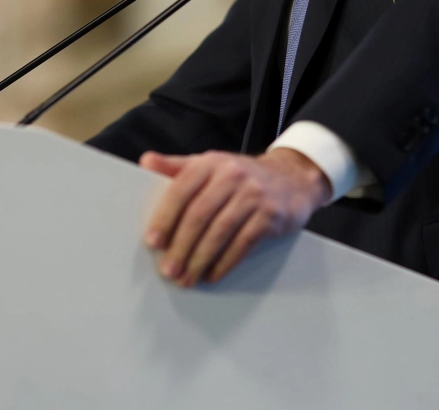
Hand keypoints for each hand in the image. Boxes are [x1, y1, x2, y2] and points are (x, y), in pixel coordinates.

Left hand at [140, 148, 331, 287]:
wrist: (292, 178)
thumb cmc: (242, 175)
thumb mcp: (211, 164)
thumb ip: (178, 166)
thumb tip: (146, 161)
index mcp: (211, 163)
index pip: (182, 190)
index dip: (165, 217)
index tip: (153, 242)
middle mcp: (232, 175)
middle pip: (199, 215)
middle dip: (181, 246)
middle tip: (168, 270)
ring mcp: (254, 195)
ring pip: (220, 232)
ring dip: (200, 259)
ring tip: (186, 278)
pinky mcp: (271, 216)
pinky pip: (243, 243)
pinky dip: (225, 262)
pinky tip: (213, 275)